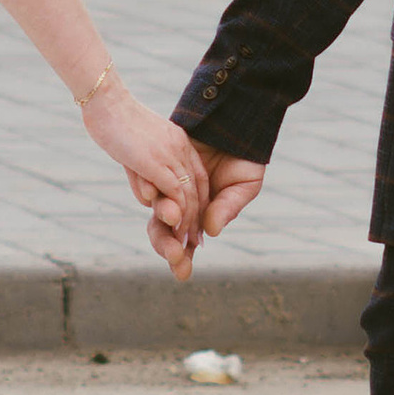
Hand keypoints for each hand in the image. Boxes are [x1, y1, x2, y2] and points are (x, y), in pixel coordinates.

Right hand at [81, 83, 207, 253]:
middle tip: (195, 243)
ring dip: (188, 221)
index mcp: (179, 142)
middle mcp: (180, 148)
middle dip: (196, 218)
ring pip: (188, 194)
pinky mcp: (155, 162)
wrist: (105, 101)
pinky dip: (176, 211)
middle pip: (197, 188)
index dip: (199, 202)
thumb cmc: (114, 122)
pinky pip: (173, 191)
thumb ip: (146, 170)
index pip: (198, 177)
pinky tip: (174, 227)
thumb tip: (149, 194)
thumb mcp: (137, 147)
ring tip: (185, 243)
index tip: (195, 224)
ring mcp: (169, 154)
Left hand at [145, 144, 267, 283]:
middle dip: (167, 248)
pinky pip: (149, 183)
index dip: (182, 260)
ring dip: (161, 225)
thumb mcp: (243, 186)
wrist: (235, 121)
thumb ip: (227, 207)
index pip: (186, 243)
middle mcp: (181, 205)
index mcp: (201, 216)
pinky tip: (159, 203)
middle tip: (174, 256)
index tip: (182, 273)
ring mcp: (168, 186)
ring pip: (156, 212)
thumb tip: (210, 231)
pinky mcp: (158, 165)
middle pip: (166, 233)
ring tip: (171, 225)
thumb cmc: (245, 158)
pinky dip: (151, 195)